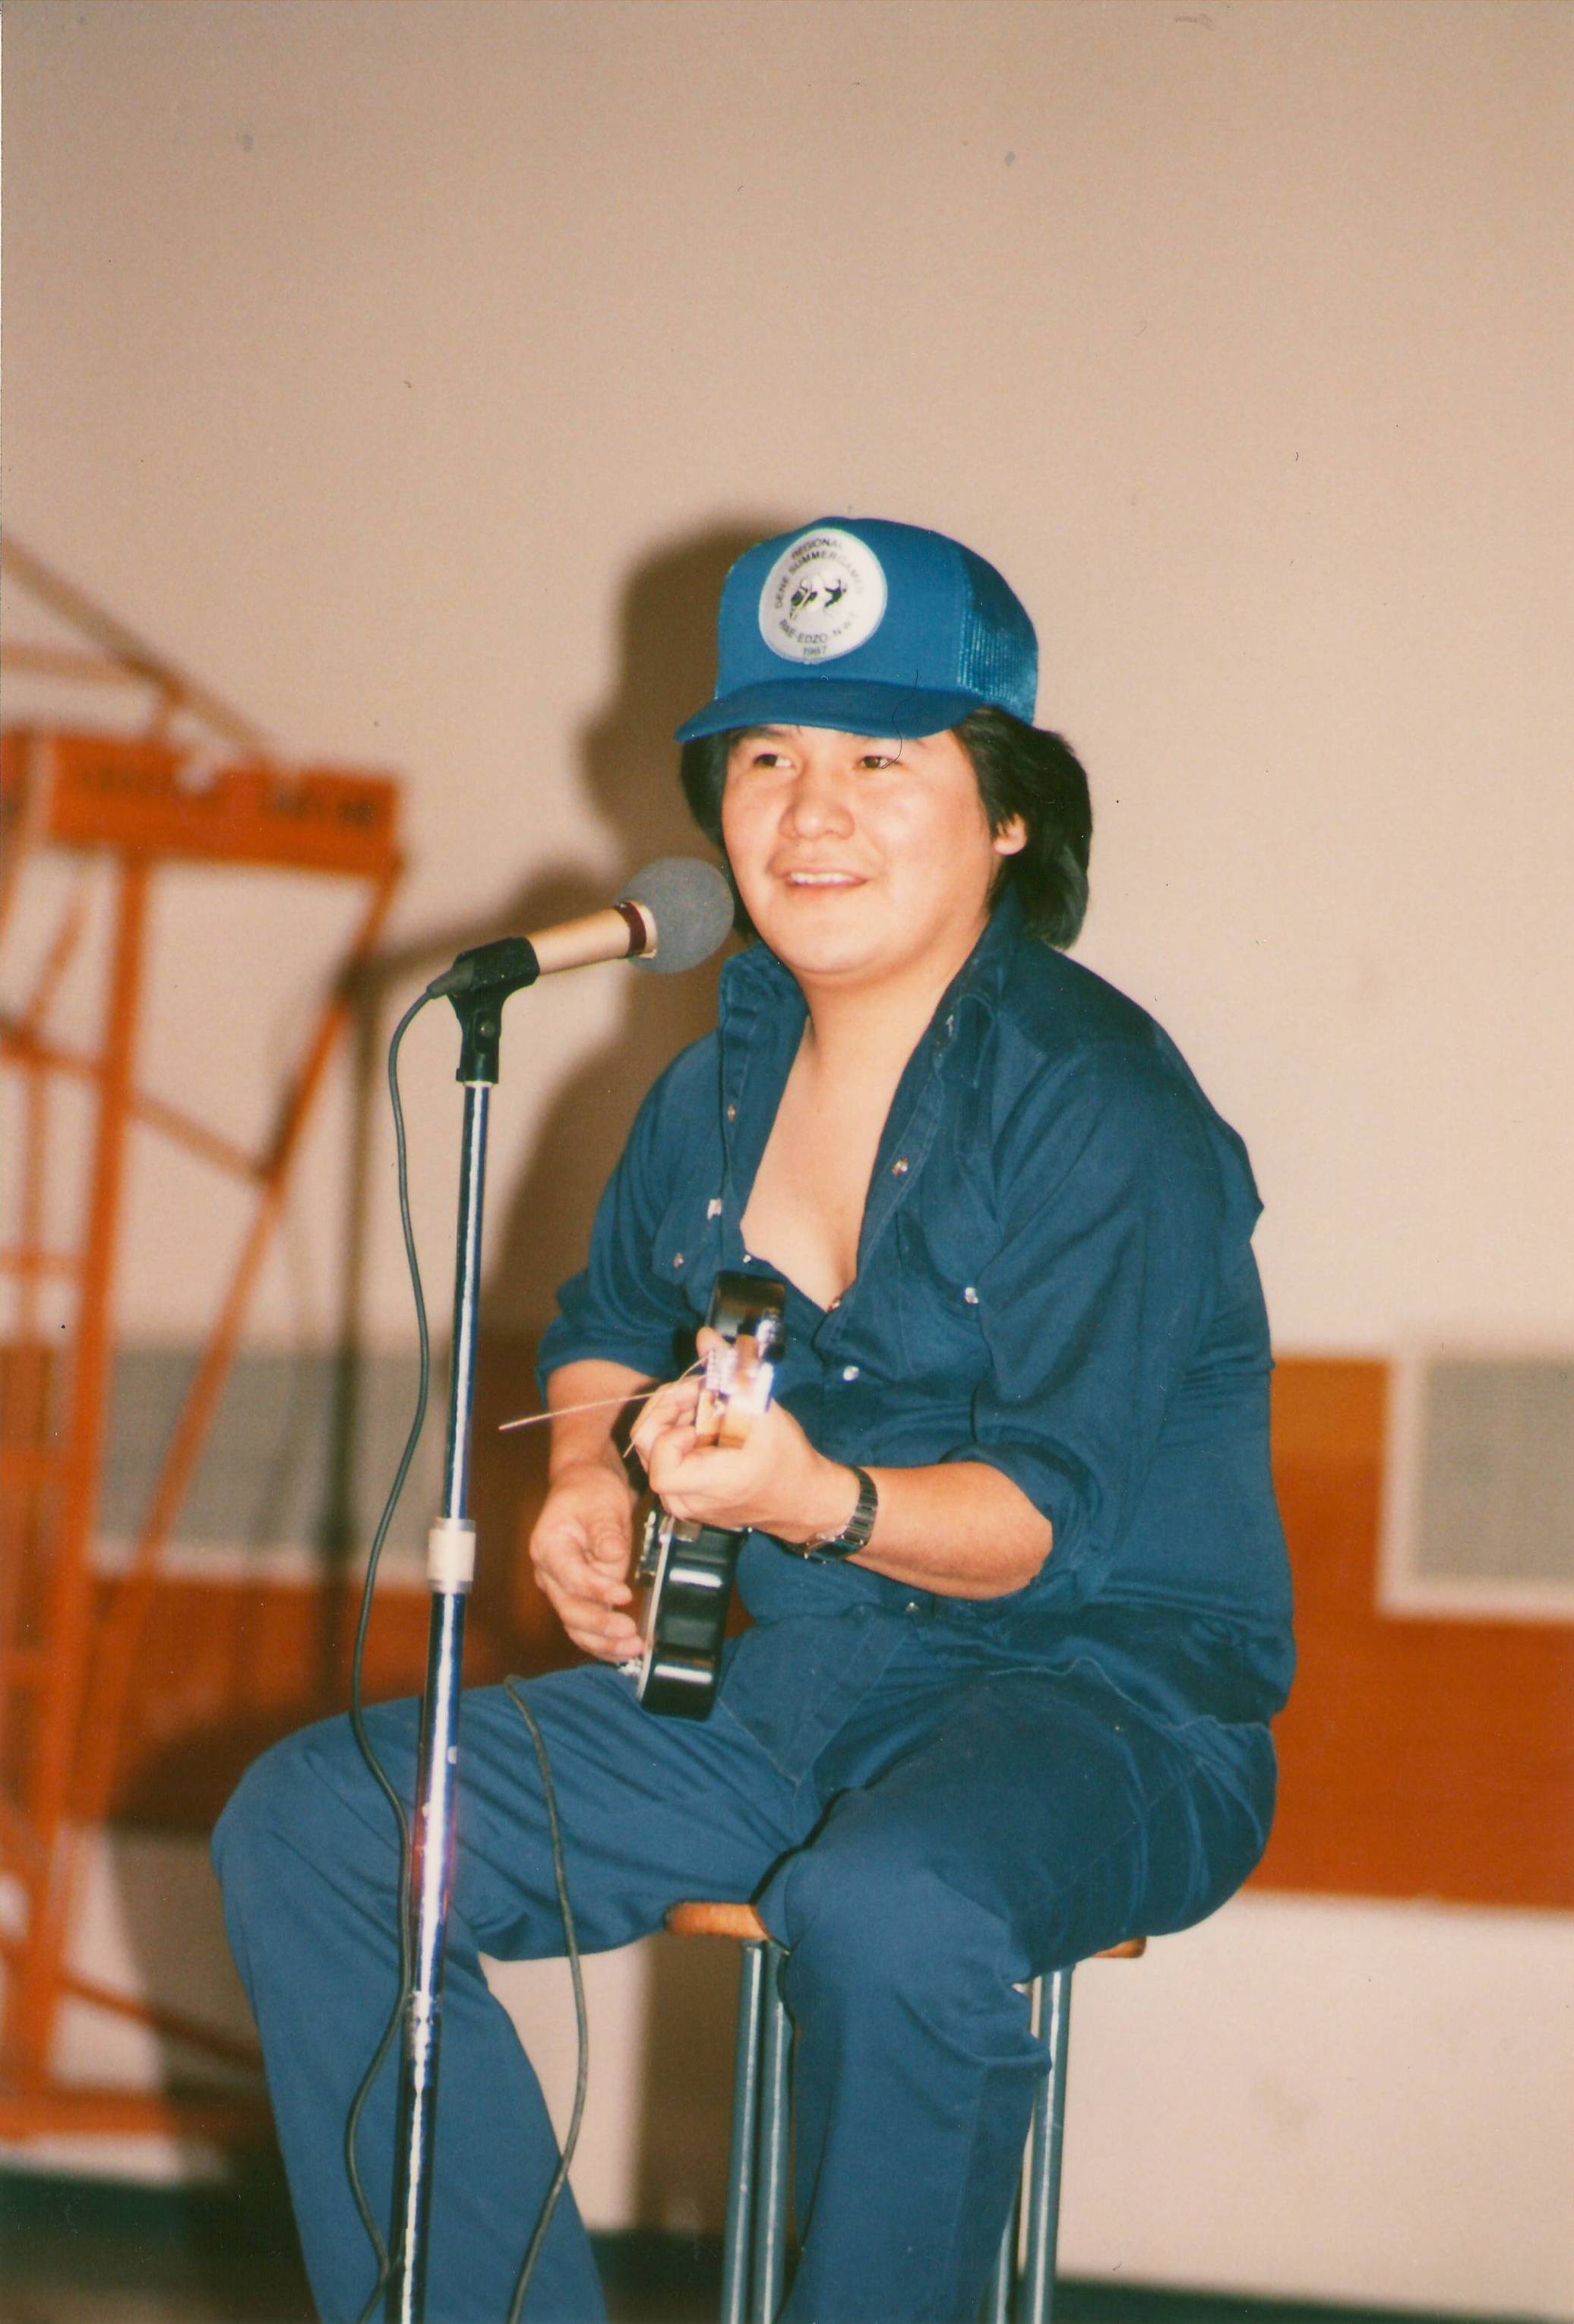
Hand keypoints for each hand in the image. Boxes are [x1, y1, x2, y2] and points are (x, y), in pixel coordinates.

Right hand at [528, 1457, 642, 1661]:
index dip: (597, 1590)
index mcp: (548, 1547)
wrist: (585, 1486)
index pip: (570, 1577)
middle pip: (569, 1609)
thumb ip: (606, 1532)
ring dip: (602, 1642)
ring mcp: (561, 1587)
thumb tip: (613, 1557)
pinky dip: (603, 1641)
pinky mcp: (577, 1595)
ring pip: (575, 1625)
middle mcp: (549, 1572)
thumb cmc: (590, 1491)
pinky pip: (585, 1625)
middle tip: (630, 1634)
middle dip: (600, 1626)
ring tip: (632, 1649)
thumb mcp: (602, 1503)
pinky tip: (624, 1650)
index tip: (624, 1595)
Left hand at [629, 1332, 857, 1547]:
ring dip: (678, 1416)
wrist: (800, 1497)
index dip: (673, 1428)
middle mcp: (683, 1500)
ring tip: (711, 1404)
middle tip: (702, 1389)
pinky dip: (683, 1432)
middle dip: (672, 1406)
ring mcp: (680, 1501)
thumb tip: (705, 1336)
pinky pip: (666, 1458)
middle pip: (648, 1444)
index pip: (660, 1461)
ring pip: (654, 1447)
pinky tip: (710, 1422)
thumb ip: (730, 1371)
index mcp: (704, 1486)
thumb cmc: (785, 1459)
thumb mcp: (761, 1409)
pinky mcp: (682, 1495)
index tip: (701, 1409)